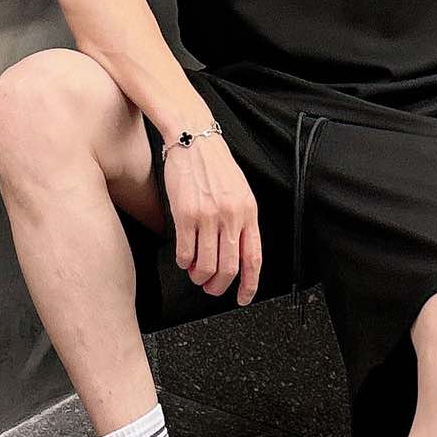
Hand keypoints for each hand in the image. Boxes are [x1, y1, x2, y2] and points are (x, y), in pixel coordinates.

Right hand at [163, 134, 262, 304]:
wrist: (193, 138)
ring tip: (195, 273)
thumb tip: (235, 254)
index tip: (242, 298)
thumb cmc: (215, 165)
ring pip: (205, 265)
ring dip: (199, 276)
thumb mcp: (240, 192)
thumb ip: (241, 221)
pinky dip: (183, 262)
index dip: (249, 284)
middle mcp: (231, 216)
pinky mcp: (185, 214)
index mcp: (249, 212)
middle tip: (211, 288)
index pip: (253, 258)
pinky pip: (185, 252)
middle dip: (219, 286)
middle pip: (228, 268)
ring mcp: (208, 216)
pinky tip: (183, 258)